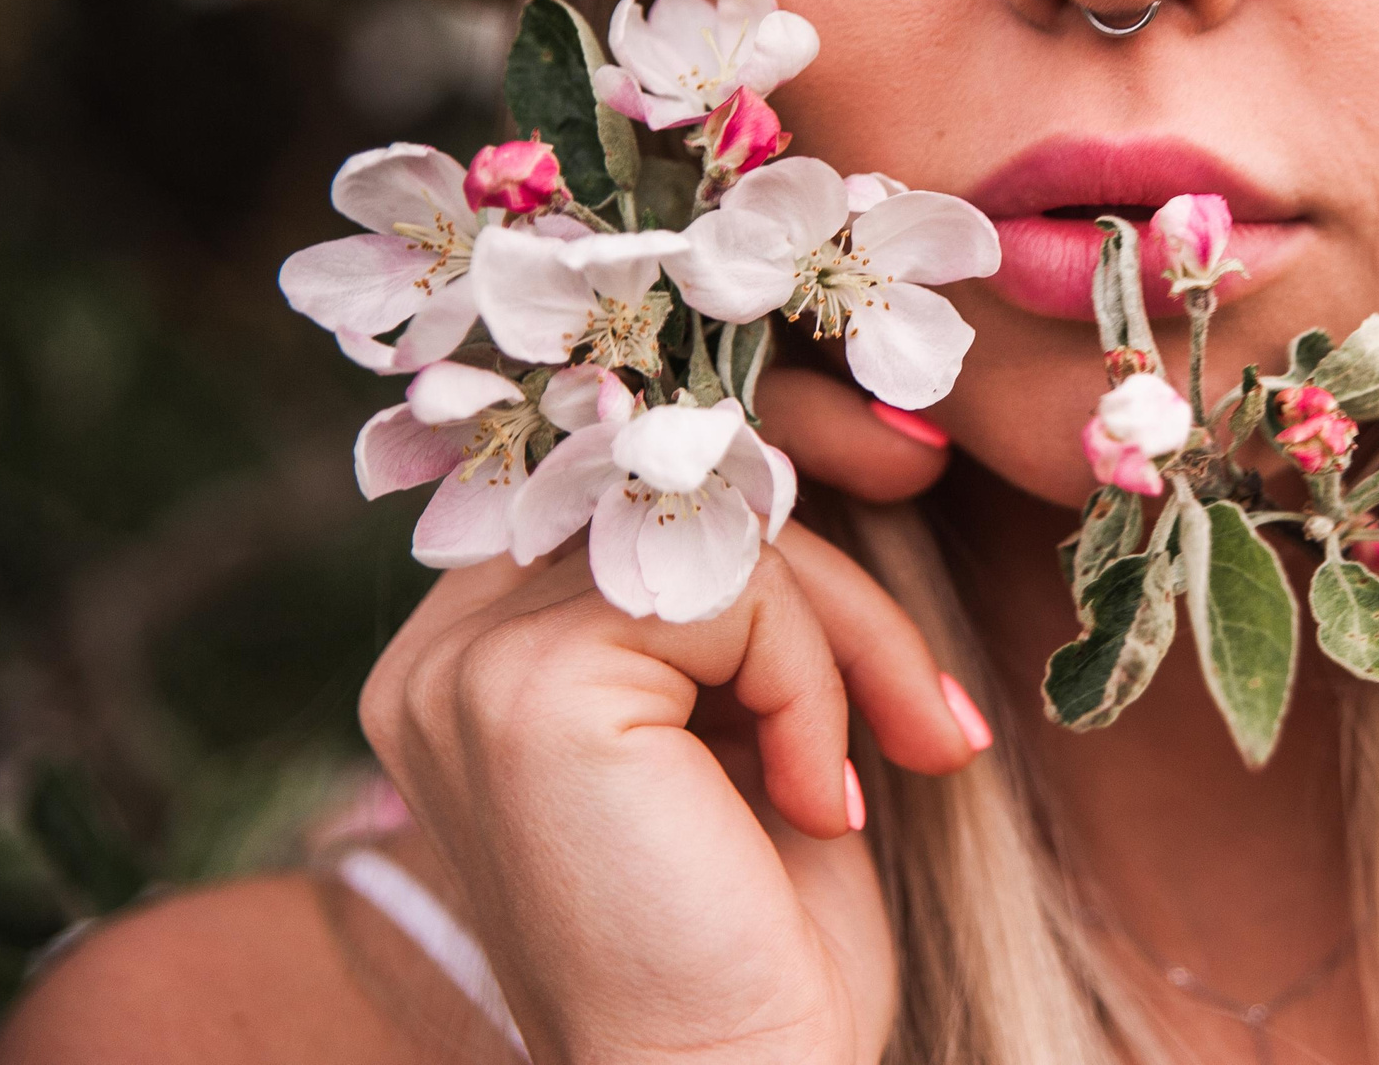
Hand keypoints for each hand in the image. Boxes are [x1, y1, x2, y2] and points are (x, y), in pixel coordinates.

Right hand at [360, 371, 984, 1064]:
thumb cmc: (760, 944)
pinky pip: (735, 588)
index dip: (784, 485)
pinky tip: (820, 803)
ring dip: (845, 642)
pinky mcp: (529, 688)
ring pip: (719, 526)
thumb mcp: (761, 717)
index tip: (915, 493)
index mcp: (475, 649)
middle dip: (839, 578)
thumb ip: (749, 581)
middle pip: (680, 485)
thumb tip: (852, 433)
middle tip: (938, 714)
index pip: (642, 477)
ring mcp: (465, 664)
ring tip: (890, 767)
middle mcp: (440, 647)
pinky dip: (816, 682)